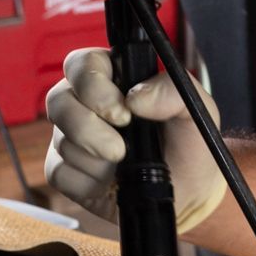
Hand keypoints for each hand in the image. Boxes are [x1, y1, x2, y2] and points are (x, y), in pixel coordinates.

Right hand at [44, 47, 227, 234]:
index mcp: (114, 76)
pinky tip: (111, 182)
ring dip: (97, 160)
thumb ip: (173, 92)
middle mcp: (85, 102)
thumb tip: (135, 98)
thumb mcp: (196, 112)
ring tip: (125, 165)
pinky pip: (59, 173)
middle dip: (88, 129)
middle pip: (58, 100)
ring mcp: (71, 135)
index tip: (124, 114)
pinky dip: (88, 183)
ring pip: (60, 140)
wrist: (187, 192)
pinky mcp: (63, 170)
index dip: (93, 86)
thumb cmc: (189, 144)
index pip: (82, 63)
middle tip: (120, 149)